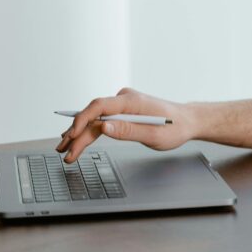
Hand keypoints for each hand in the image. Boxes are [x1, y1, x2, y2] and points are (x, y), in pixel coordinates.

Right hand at [55, 88, 195, 162]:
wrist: (187, 121)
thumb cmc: (175, 128)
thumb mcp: (153, 135)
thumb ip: (128, 131)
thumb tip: (104, 128)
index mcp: (132, 101)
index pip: (100, 106)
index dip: (82, 120)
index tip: (71, 135)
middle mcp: (125, 99)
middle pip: (94, 115)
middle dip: (77, 134)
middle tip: (64, 151)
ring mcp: (124, 104)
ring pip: (96, 119)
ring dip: (80, 134)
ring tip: (65, 150)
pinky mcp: (124, 111)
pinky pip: (103, 120)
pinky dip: (91, 131)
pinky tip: (76, 139)